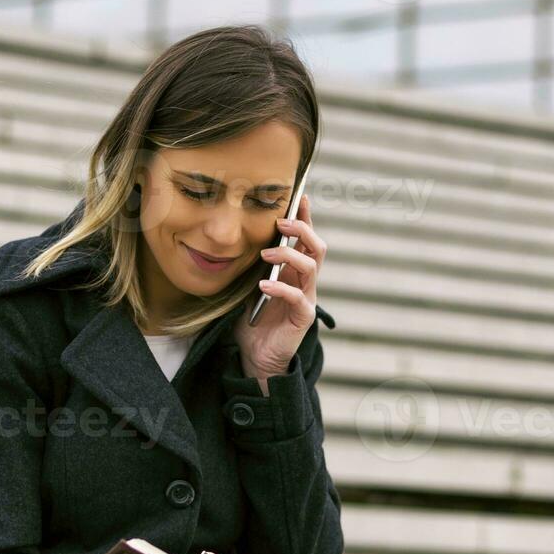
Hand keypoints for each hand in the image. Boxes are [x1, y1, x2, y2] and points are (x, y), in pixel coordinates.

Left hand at [233, 193, 325, 384]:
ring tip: (266, 255)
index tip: (300, 196)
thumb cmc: (252, 321)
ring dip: (289, 255)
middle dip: (302, 230)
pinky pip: (297, 297)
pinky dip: (281, 288)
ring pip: (311, 267)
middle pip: (317, 247)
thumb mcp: (248, 286)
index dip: (305, 217)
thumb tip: (236, 238)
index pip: (305, 239)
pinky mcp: (303, 317)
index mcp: (294, 272)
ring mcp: (307, 299)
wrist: (256, 357)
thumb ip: (251, 266)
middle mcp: (305, 282)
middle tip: (280, 222)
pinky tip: (264, 285)